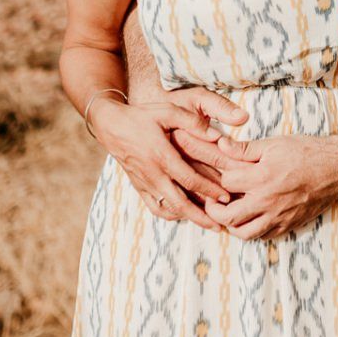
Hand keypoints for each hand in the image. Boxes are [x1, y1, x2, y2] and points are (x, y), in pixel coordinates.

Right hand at [94, 88, 246, 230]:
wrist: (111, 125)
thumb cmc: (142, 116)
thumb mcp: (168, 111)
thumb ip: (193, 122)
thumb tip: (216, 135)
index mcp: (162, 156)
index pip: (190, 180)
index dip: (209, 190)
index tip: (226, 196)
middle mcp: (153, 174)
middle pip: (180, 203)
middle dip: (201, 216)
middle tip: (220, 224)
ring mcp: (144, 182)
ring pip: (168, 208)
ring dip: (188, 218)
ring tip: (206, 224)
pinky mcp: (138, 186)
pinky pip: (154, 206)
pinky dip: (169, 214)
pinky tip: (182, 215)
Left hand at [201, 134, 337, 240]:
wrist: (337, 167)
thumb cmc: (307, 151)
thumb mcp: (274, 144)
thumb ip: (245, 149)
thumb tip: (220, 145)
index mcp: (262, 177)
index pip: (226, 184)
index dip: (219, 178)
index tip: (218, 175)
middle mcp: (268, 201)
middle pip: (228, 216)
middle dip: (214, 210)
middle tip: (212, 202)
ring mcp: (279, 216)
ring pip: (244, 233)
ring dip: (232, 225)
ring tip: (230, 213)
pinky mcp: (289, 225)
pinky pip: (264, 237)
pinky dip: (253, 230)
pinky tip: (252, 217)